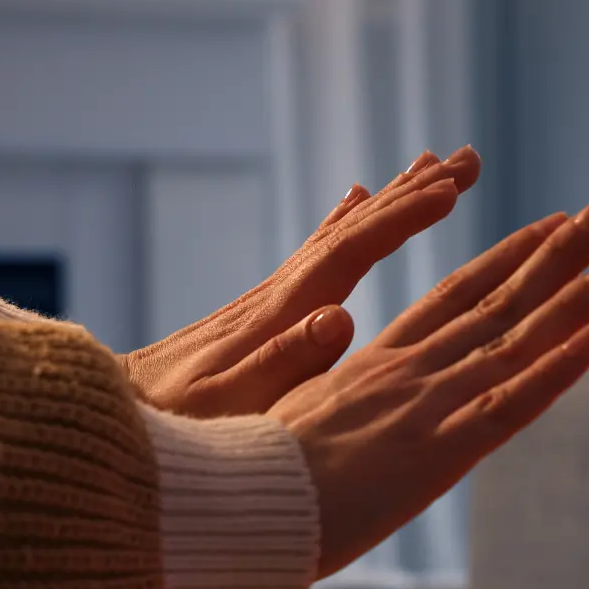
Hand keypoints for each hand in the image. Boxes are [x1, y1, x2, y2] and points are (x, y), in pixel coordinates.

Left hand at [122, 147, 480, 416]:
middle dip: (412, 193)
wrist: (121, 419)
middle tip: (466, 160)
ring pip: (342, 233)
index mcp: (281, 317)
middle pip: (354, 229)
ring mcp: (274, 298)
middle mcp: (280, 294)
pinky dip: (348, 220)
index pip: (351, 254)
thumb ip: (284, 364)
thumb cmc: (181, 429)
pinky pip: (322, 251)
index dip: (401, 220)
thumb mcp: (231, 408)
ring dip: (391, 199)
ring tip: (432, 166)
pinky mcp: (267, 310)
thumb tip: (341, 316)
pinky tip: (357, 201)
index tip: (450, 189)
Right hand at [269, 198, 588, 578]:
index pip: (453, 296)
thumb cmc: (263, 472)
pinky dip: (551, 374)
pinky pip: (505, 408)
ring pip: (513, 343)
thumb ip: (336, 378)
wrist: (238, 511)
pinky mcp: (435, 454)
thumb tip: (340, 347)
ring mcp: (426, 406)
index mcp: (378, 363)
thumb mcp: (299, 410)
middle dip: (555, 256)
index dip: (505, 260)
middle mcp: (409, 371)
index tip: (543, 230)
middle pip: (496, 302)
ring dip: (572, 300)